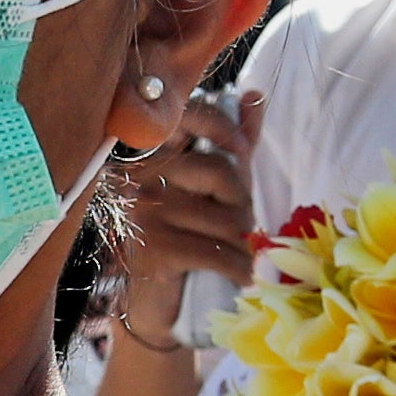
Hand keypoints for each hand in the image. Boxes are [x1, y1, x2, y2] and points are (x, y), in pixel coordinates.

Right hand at [117, 84, 262, 287]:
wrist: (154, 300)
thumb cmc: (187, 234)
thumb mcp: (214, 184)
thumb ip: (235, 139)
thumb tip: (254, 94)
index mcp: (153, 152)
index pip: (188, 114)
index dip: (222, 126)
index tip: (241, 153)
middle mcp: (141, 176)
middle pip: (219, 171)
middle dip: (243, 203)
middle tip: (242, 225)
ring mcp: (145, 211)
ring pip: (224, 217)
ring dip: (244, 242)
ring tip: (240, 253)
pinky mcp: (154, 248)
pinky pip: (216, 251)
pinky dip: (238, 268)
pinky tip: (241, 275)